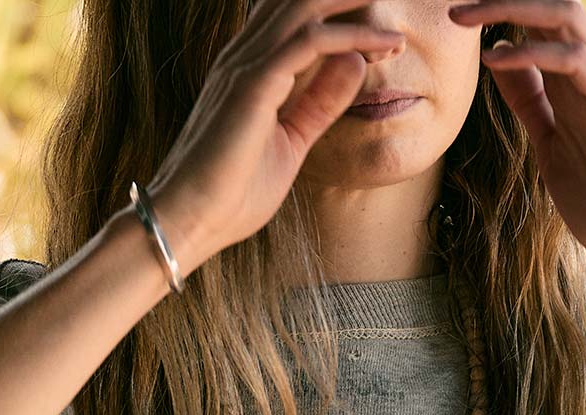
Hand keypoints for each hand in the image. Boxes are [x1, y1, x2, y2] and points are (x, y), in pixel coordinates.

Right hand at [145, 1, 405, 270]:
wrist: (190, 220)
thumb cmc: (232, 193)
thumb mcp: (290, 143)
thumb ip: (319, 104)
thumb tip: (353, 65)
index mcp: (250, 67)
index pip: (296, 15)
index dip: (339, 8)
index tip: (386, 22)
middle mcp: (245, 55)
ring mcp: (248, 65)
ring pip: (307, 7)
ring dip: (354, 1)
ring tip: (394, 4)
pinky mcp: (255, 83)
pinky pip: (311, 42)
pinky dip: (350, 37)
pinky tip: (383, 43)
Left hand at [447, 0, 585, 289]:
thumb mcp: (548, 143)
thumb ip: (528, 102)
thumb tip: (498, 60)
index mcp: (572, 81)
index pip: (538, 24)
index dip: (500, 12)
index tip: (456, 18)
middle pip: (550, 8)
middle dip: (503, 0)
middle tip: (454, 10)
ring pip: (565, 16)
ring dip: (513, 9)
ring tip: (465, 18)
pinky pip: (574, 60)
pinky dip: (532, 53)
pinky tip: (494, 59)